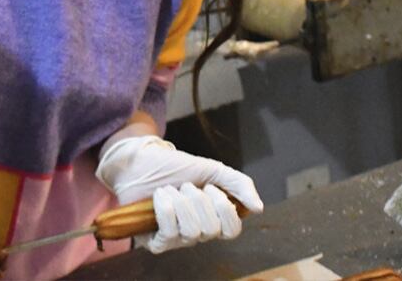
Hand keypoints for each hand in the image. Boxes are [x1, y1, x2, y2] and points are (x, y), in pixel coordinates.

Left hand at [96, 135, 263, 253]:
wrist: (142, 160)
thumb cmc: (174, 167)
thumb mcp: (212, 170)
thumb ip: (239, 185)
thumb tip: (259, 208)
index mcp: (213, 218)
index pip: (232, 231)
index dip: (224, 208)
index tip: (210, 187)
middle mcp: (197, 233)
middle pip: (211, 229)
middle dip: (198, 200)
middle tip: (185, 186)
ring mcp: (177, 239)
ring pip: (192, 231)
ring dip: (181, 202)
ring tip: (171, 190)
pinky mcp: (156, 241)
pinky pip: (169, 232)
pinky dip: (166, 208)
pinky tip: (160, 195)